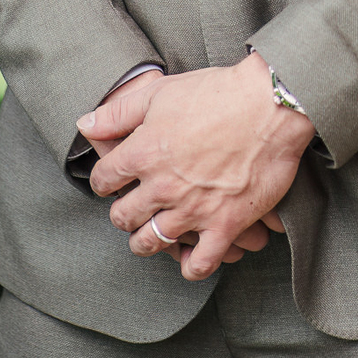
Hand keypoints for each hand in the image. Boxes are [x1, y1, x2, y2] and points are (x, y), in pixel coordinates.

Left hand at [78, 52, 313, 282]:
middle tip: (132, 207)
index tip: (113, 180)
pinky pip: (199, 264)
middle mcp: (162, 186)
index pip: (104, 179)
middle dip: (123, 213)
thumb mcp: (161, 91)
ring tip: (152, 234)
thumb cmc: (217, 92)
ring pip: (151, 243)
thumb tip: (85, 124)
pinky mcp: (225, 224)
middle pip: (123, 217)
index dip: (105, 180)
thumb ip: (119, 112)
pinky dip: (191, 265)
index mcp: (143, 152)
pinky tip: (190, 256)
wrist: (272, 103)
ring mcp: (193, 209)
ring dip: (146, 241)